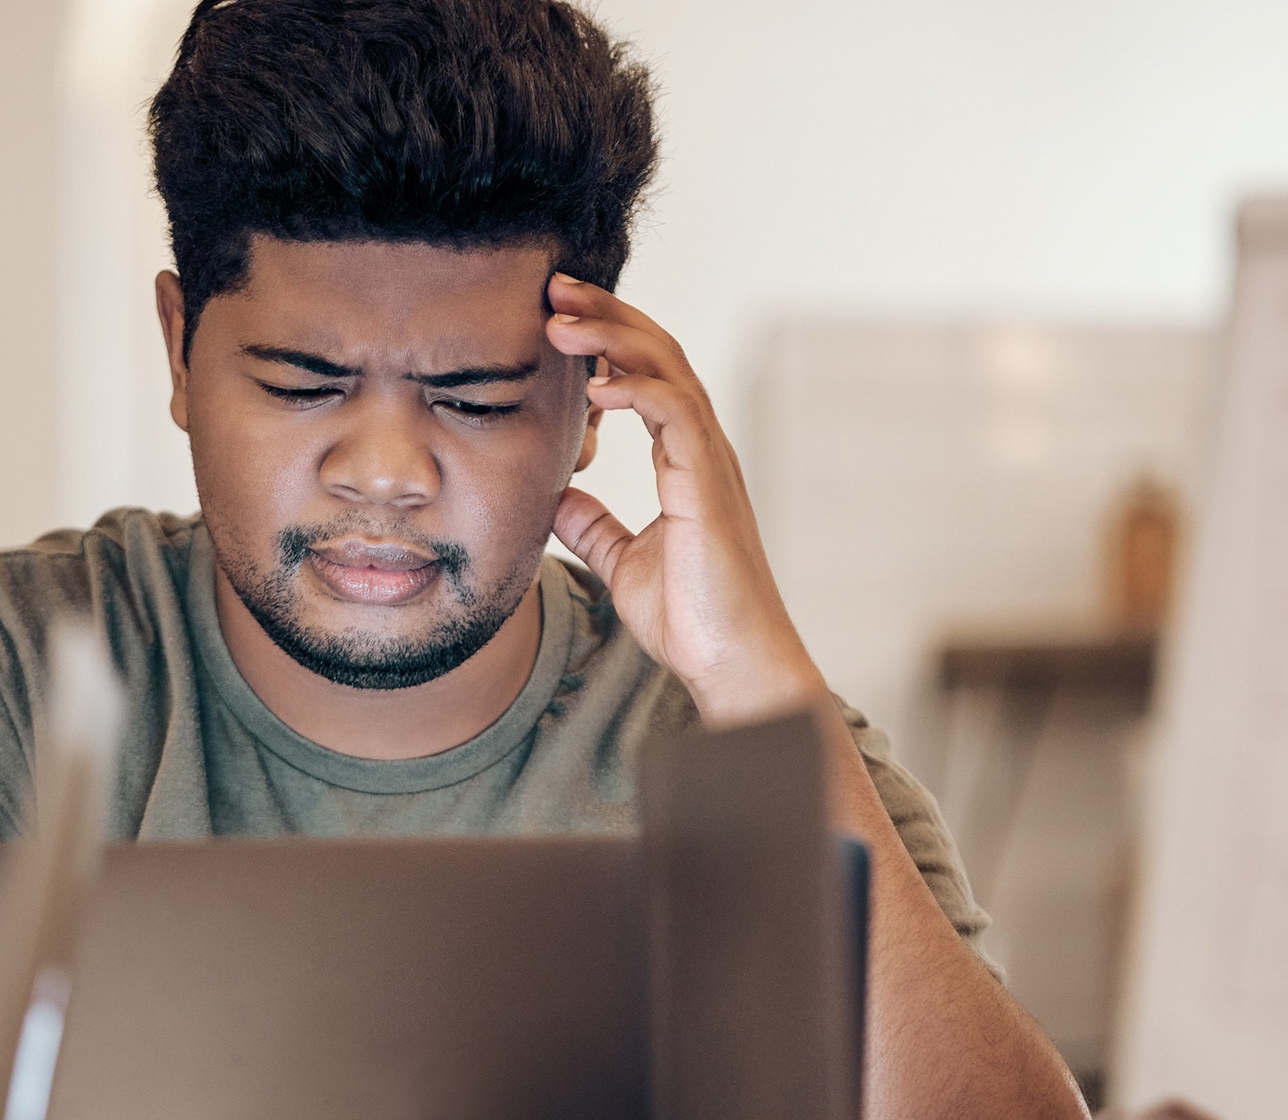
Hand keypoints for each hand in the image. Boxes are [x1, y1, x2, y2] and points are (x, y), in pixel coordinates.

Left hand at [543, 273, 815, 724]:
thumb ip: (594, 524)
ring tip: (561, 319)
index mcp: (684, 458)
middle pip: (658, 353)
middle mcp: (702, 448)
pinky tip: (595, 384)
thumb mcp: (621, 563)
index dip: (605, 337)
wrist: (734, 665)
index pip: (646, 374)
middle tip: (554, 286)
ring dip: (613, 337)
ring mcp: (710, 463)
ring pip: (668, 370)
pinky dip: (636, 390)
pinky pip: (676, 417)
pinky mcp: (709, 487)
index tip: (555, 315)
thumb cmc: (692, 619)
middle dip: (606, 313)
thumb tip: (555, 495)